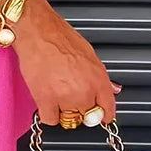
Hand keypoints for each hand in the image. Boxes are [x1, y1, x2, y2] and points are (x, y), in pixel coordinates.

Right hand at [11, 0, 120, 126]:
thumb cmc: (60, 36)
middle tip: (71, 94)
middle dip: (80, 109)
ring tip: (56, 92)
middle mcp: (85, 91)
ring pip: (68, 120)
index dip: (103, 114)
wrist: (37, 30)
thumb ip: (101, 77)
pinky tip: (47, 100)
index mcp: (98, 79)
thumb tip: (112, 89)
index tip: (100, 116)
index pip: (108, 109)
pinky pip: (50, 120)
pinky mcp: (45, 100)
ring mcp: (65, 98)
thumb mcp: (89, 53)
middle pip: (87, 117)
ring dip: (63, 111)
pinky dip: (48, 113)